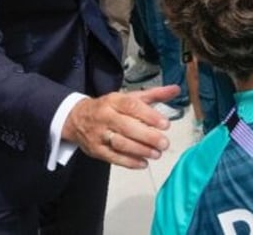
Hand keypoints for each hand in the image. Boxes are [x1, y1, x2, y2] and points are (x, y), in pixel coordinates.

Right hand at [62, 85, 179, 168]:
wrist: (77, 118)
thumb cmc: (109, 107)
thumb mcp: (129, 97)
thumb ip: (154, 94)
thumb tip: (176, 89)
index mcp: (114, 101)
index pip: (132, 107)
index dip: (149, 116)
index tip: (165, 124)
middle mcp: (105, 117)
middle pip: (127, 127)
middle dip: (148, 137)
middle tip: (164, 143)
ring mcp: (99, 134)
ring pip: (120, 144)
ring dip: (140, 151)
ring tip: (157, 154)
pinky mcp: (96, 150)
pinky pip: (113, 157)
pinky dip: (129, 162)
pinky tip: (143, 163)